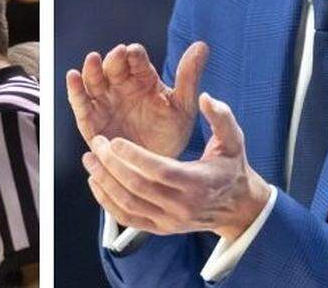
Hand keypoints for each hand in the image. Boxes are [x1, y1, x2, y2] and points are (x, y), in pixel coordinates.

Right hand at [66, 41, 207, 157]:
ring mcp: (105, 102)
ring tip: (93, 60)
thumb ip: (189, 77)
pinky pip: (81, 104)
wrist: (158, 169)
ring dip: (92, 70)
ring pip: (95, 81)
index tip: (134, 53)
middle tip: (117, 55)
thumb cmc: (172, 133)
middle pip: (114, 67)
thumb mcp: (183, 106)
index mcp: (145, 79)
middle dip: (114, 59)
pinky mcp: (91, 121)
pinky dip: (75, 90)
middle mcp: (122, 86)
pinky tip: (72, 76)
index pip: (137, 60)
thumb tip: (202, 45)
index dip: (134, 55)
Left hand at [83, 93, 271, 240]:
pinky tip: (96, 182)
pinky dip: (107, 202)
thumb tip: (206, 97)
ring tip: (90, 159)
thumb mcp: (234, 139)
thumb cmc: (232, 166)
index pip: (160, 172)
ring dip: (105, 183)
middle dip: (113, 165)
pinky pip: (127, 219)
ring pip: (128, 205)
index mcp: (198, 183)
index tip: (115, 140)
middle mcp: (183, 207)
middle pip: (138, 188)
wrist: (237, 206)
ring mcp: (170, 221)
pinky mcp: (161, 229)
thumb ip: (221, 117)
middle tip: (97, 144)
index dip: (134, 157)